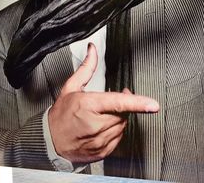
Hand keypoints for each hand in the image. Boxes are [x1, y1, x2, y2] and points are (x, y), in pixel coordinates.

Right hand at [48, 43, 158, 163]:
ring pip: (122, 126)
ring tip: (101, 116)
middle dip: (120, 106)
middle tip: (109, 103)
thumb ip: (86, 69)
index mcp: (87, 106)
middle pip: (123, 113)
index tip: (153, 105)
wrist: (51, 141)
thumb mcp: (71, 88)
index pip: (117, 103)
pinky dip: (114, 131)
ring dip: (117, 119)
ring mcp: (99, 140)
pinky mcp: (103, 151)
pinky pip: (119, 139)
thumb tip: (93, 51)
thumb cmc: (60, 115)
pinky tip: (101, 128)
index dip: (137, 103)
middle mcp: (94, 125)